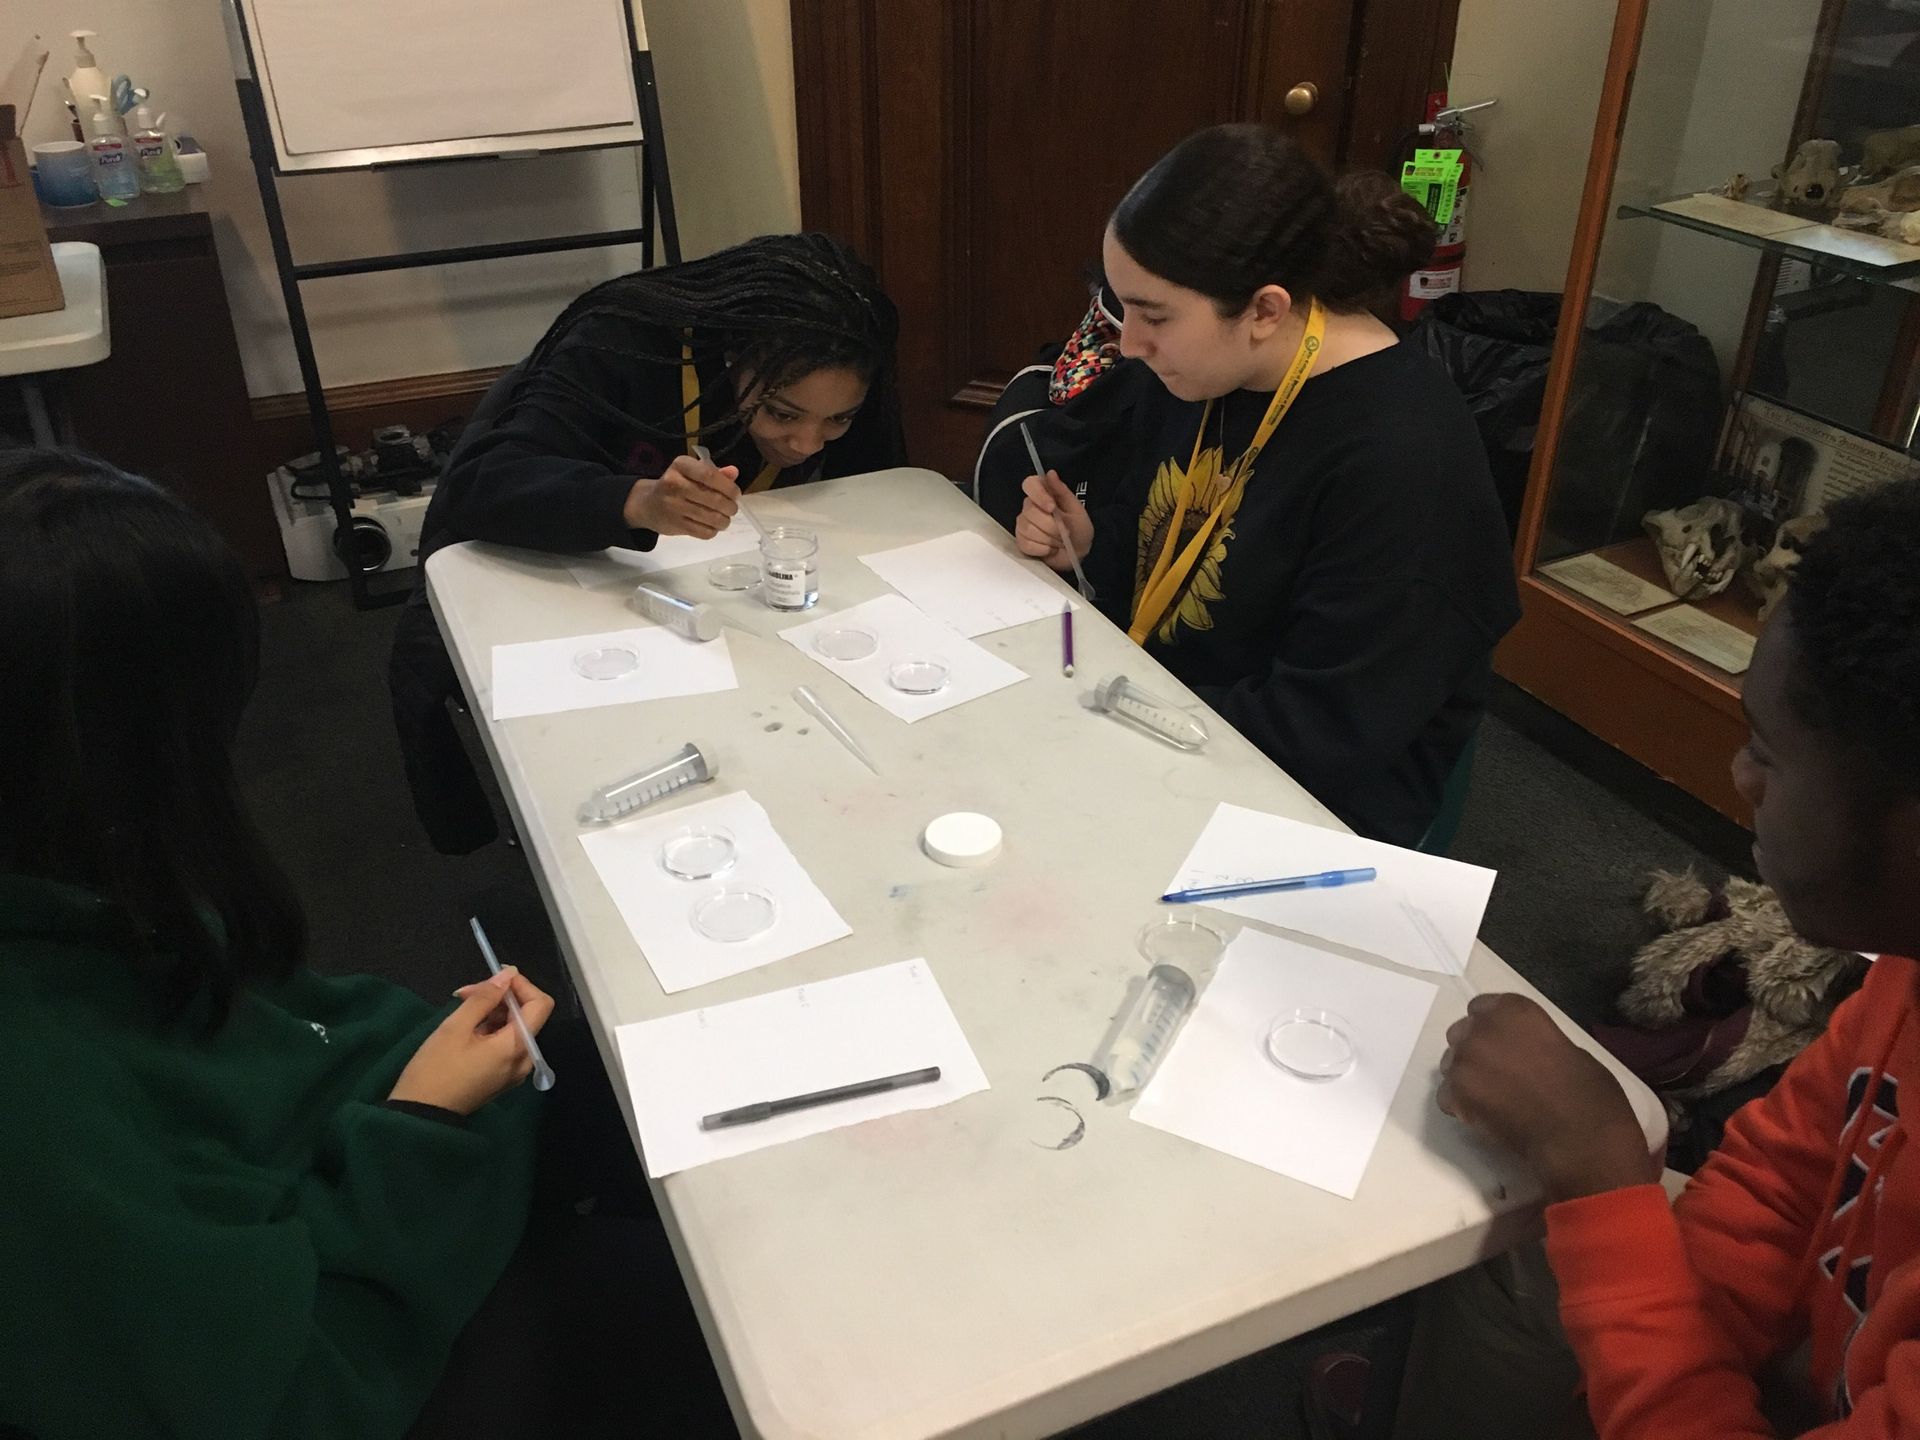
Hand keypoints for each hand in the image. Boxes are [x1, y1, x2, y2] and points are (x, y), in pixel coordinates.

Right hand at [389, 967, 555, 1115]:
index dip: (521, 985)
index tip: (494, 977)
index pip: (540, 1004)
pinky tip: (466, 1025)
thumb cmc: (436, 1069)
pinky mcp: (501, 1077)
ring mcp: (514, 1071)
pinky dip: (491, 1029)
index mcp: (517, 1047)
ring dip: (493, 1011)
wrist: (420, 1116)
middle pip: (527, 1015)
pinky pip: (506, 1044)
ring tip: (461, 1005)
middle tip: (466, 992)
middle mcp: (524, 1060)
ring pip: (515, 1028)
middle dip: (501, 997)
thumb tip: (508, 975)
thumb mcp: (456, 1027)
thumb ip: (484, 998)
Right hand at [622, 454, 740, 537]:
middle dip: (730, 506)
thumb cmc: (675, 485)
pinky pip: (703, 531)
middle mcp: (674, 483)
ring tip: (725, 518)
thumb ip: (714, 472)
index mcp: (680, 465)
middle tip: (733, 508)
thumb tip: (734, 472)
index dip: (728, 487)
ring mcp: (674, 505)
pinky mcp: (675, 525)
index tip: (736, 494)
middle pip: (713, 498)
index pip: (710, 475)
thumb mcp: (691, 472)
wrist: (647, 504)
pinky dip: (713, 530)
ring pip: (711, 517)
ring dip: (724, 520)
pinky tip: (713, 526)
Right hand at [1013, 471, 1092, 571]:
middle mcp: (1030, 506)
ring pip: (1028, 529)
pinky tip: (1050, 549)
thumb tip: (1050, 473)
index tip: (1052, 508)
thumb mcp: (1076, 509)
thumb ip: (1062, 491)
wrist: (1078, 552)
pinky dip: (1042, 549)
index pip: (1030, 484)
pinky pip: (1025, 544)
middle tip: (1065, 532)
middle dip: (1051, 525)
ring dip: (1049, 539)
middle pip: (1030, 511)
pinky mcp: (1021, 541)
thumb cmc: (1079, 529)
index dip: (1039, 495)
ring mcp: (1023, 524)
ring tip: (1059, 541)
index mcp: (1044, 494)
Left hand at [1438, 993, 1657, 1202]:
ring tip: (1495, 1099)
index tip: (1502, 1044)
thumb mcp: (1568, 1049)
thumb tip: (1524, 1050)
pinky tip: (1488, 1117)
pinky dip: (1463, 1106)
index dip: (1491, 1028)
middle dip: (1476, 1051)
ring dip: (1468, 1077)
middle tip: (1498, 1074)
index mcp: (1513, 1010)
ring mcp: (1464, 1061)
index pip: (1482, 1007)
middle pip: (1462, 1034)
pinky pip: (1447, 1096)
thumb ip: (1534, 1040)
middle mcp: (1482, 1028)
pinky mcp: (1455, 1094)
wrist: (1580, 1138)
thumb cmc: (1589, 1093)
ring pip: (1452, 1064)